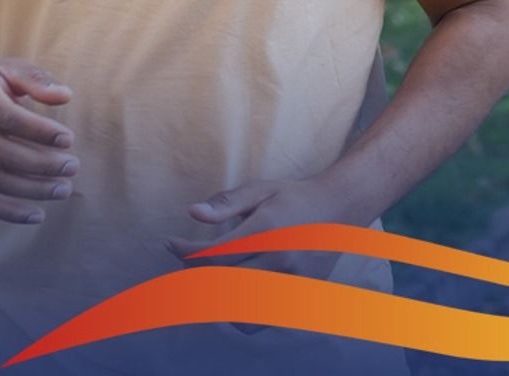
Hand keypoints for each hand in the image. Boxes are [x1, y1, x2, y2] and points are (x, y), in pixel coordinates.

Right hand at [0, 59, 78, 225]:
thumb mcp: (8, 69)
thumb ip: (36, 80)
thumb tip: (66, 96)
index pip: (7, 117)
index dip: (39, 131)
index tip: (68, 139)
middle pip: (2, 153)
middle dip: (42, 165)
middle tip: (72, 167)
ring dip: (32, 190)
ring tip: (64, 189)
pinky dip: (9, 211)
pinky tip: (38, 214)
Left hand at [166, 177, 343, 331]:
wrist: (337, 209)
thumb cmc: (292, 197)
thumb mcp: (259, 190)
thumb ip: (226, 203)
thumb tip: (193, 213)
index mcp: (267, 231)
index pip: (217, 254)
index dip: (187, 253)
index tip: (171, 244)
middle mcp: (280, 260)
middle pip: (225, 284)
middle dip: (195, 275)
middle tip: (183, 263)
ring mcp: (292, 283)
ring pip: (241, 310)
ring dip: (215, 299)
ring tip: (203, 281)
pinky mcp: (299, 297)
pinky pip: (260, 319)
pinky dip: (239, 314)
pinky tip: (229, 295)